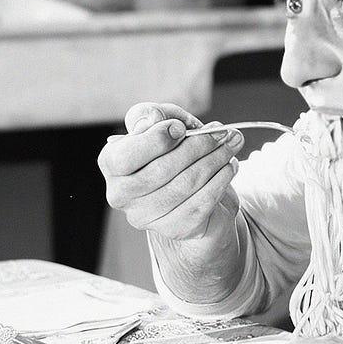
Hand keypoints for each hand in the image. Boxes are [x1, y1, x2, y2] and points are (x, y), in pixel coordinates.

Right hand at [97, 102, 245, 241]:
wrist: (189, 190)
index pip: (124, 157)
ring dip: (215, 160)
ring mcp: (146, 216)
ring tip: (231, 145)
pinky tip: (229, 166)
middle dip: (198, 146)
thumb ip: (153, 114)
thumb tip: (154, 118)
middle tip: (221, 132)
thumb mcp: (161, 123)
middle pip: (161, 170)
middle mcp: (121, 194)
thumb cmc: (170, 150)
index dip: (155, 141)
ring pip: (185, 185)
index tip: (180, 128)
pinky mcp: (173, 229)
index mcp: (111, 163)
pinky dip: (220, 181)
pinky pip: (202, 203)